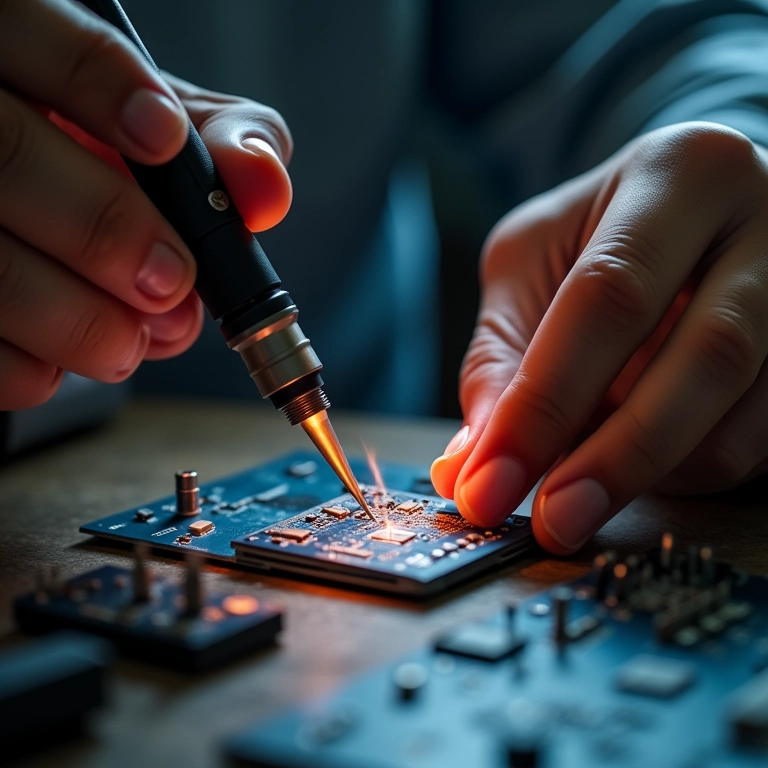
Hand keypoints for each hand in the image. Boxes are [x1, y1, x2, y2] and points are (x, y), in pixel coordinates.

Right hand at [0, 0, 291, 408]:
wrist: (43, 223)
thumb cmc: (110, 163)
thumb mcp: (168, 132)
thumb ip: (224, 143)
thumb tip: (264, 187)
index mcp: (16, 54)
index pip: (36, 34)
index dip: (103, 87)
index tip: (165, 139)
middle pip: (7, 155)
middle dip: (107, 231)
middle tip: (170, 280)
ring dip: (78, 320)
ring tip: (130, 339)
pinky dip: (32, 368)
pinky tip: (65, 356)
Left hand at [431, 122, 767, 553]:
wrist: (701, 206)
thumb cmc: (601, 231)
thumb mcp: (533, 261)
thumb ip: (501, 355)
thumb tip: (471, 464)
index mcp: (682, 175)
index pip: (608, 298)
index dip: (544, 401)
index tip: (488, 484)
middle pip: (705, 356)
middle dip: (615, 457)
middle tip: (553, 521)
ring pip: (746, 415)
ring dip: (655, 473)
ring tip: (585, 489)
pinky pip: (762, 441)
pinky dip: (690, 470)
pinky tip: (640, 462)